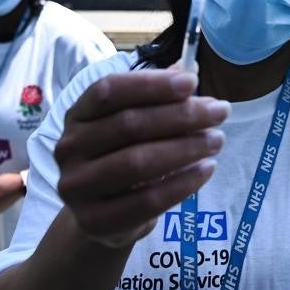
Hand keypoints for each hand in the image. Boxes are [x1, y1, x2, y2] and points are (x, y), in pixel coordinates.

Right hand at [54, 70, 228, 248]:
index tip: (193, 82)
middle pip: (129, 124)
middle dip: (181, 115)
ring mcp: (76, 186)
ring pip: (137, 162)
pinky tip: (206, 169)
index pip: (109, 90)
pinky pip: (146, 200)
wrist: (101, 217)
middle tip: (220, 112)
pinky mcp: (93, 220)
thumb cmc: (123, 158)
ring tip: (217, 140)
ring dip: (185, 148)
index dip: (151, 84)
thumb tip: (189, 70)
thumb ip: (158, 97)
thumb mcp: (134, 125)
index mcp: (77, 114)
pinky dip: (182, 184)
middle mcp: (69, 147)